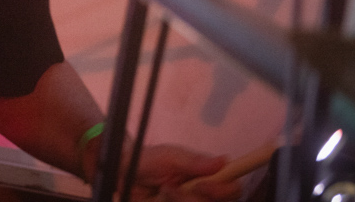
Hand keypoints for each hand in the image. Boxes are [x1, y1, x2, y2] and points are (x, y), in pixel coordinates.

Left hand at [127, 145, 241, 201]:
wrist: (122, 176)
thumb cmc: (147, 161)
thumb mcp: (169, 156)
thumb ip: (194, 161)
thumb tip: (224, 159)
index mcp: (207, 176)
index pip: (232, 188)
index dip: (224, 190)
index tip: (202, 185)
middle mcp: (203, 194)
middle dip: (194, 198)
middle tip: (171, 188)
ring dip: (181, 201)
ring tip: (162, 190)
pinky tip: (160, 199)